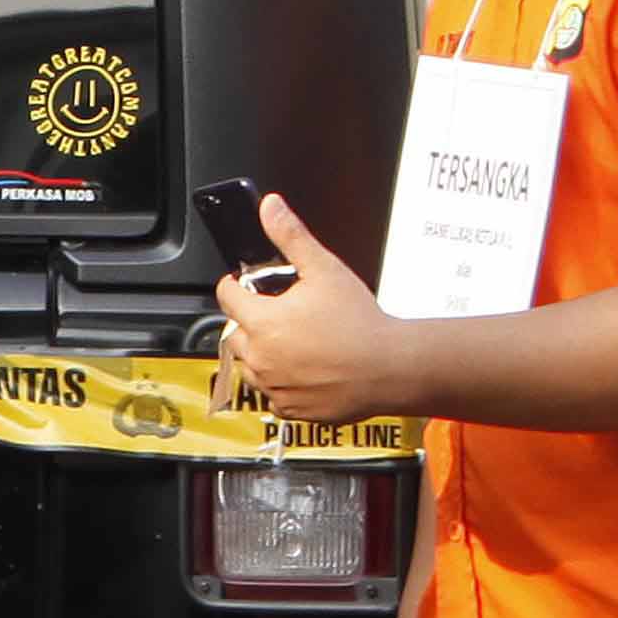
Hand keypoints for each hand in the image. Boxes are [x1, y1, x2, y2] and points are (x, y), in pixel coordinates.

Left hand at [210, 199, 425, 428]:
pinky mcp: (288, 409)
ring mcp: (272, 387)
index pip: (227, 297)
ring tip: (296, 342)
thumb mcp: (325, 269)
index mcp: (262, 321)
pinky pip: (271, 394)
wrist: (389, 368)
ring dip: (262, 353)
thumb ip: (291, 237)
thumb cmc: (360, 322)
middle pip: (235, 333)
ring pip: (250, 366)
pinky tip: (306, 369)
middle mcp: (260, 357)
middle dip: (251, 321)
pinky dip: (281, 383)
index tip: (245, 284)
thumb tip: (270, 207)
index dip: (236, 286)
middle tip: (281, 314)